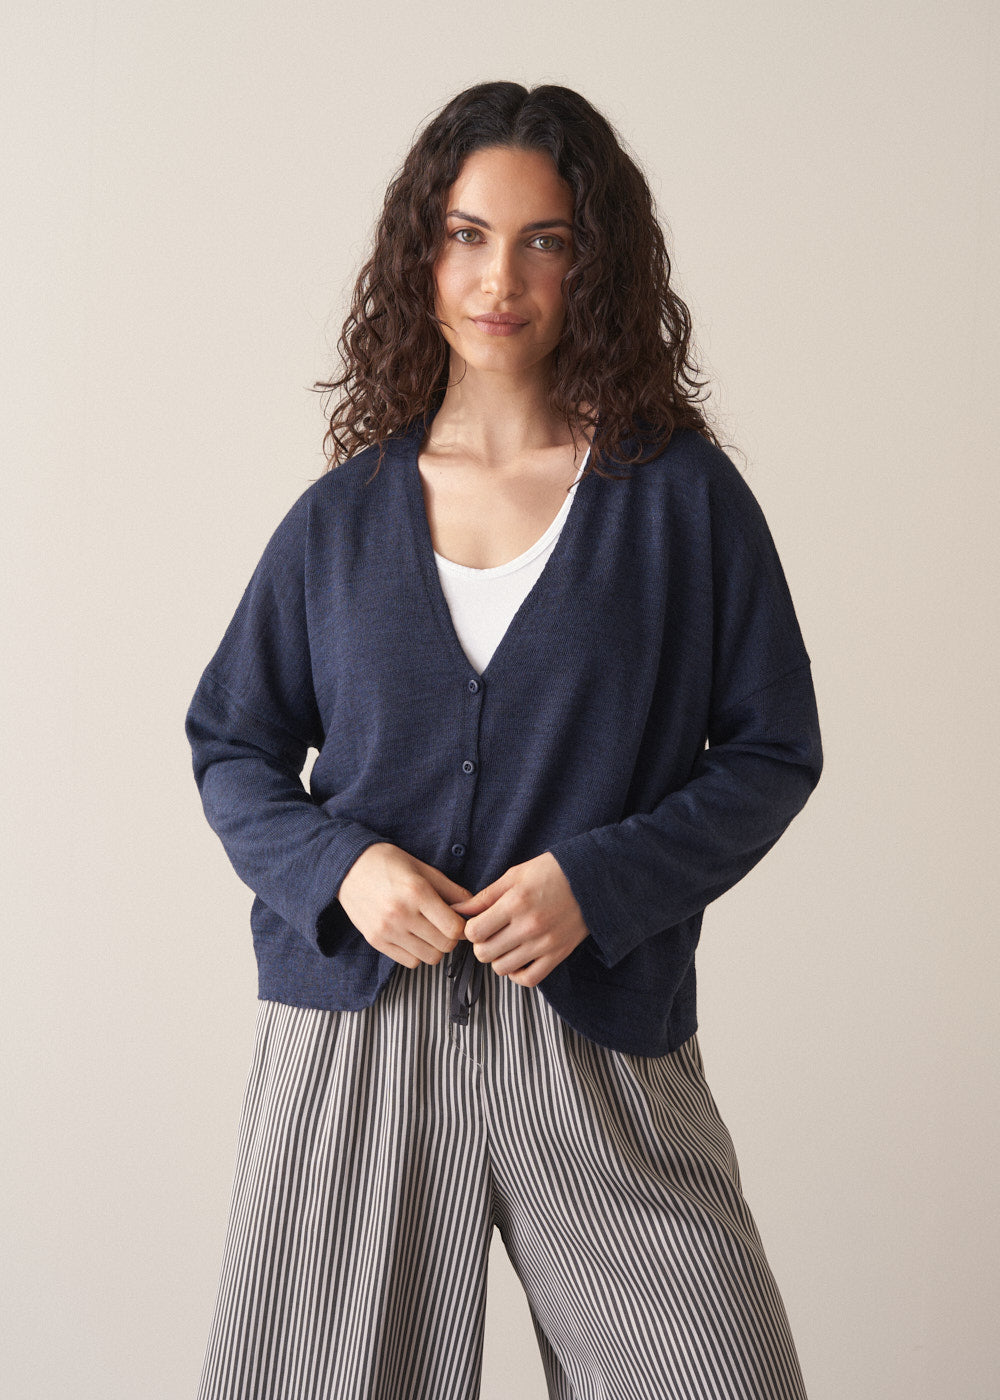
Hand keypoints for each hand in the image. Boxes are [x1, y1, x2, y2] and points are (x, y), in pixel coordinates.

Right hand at [337, 843, 470, 969]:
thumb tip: (473, 908)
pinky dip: (417, 954)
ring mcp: (386, 930)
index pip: (454, 928)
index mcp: (416, 892)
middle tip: (445, 926)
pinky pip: (409, 962)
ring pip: (429, 958)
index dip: (463, 927)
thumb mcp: (423, 868)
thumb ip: (451, 890)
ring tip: (428, 932)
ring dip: (434, 948)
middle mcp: (401, 914)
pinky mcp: (375, 941)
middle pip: (444, 945)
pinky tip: (413, 938)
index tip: (458, 920)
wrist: (348, 867)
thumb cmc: (388, 863)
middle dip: (450, 938)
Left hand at [448, 851, 589, 986]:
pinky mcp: (558, 955)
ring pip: (502, 968)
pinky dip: (517, 974)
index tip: (478, 923)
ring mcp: (545, 944)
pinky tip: (518, 959)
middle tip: (490, 934)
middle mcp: (529, 926)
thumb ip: (484, 896)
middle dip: (481, 944)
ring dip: (498, 958)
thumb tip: (456, 910)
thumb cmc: (551, 872)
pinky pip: (529, 979)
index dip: (470, 929)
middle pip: (484, 953)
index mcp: (515, 903)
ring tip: (505, 944)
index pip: (475, 932)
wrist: (593, 879)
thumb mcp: (515, 875)